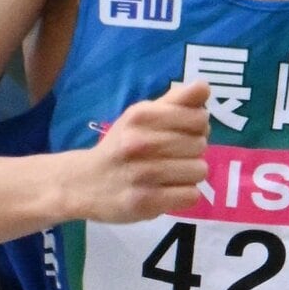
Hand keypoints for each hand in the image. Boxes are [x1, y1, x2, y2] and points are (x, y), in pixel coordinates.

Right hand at [63, 81, 209, 222]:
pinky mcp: (146, 203)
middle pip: (201, 144)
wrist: (83, 183)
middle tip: (171, 155)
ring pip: (199, 170)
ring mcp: (143, 174)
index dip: (197, 125)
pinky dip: (184, 194)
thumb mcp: (141, 115)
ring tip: (170, 174)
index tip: (184, 130)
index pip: (199, 117)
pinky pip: (191, 195)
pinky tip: (167, 190)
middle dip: (192, 150)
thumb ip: (175, 100)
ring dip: (189, 174)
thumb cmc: (120, 145)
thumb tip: (205, 86)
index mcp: (141, 116)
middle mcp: (140, 143)